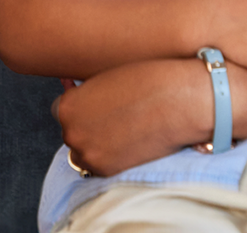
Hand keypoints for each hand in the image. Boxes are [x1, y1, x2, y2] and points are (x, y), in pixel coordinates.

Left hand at [54, 59, 210, 175]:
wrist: (183, 101)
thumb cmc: (153, 79)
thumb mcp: (110, 76)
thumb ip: (88, 91)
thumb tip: (74, 93)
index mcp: (67, 105)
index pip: (63, 109)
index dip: (85, 105)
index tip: (102, 105)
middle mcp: (71, 131)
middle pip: (73, 131)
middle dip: (90, 125)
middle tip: (119, 116)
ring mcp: (87, 153)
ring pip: (84, 152)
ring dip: (98, 143)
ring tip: (126, 129)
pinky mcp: (106, 170)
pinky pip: (99, 165)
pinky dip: (112, 156)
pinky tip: (131, 140)